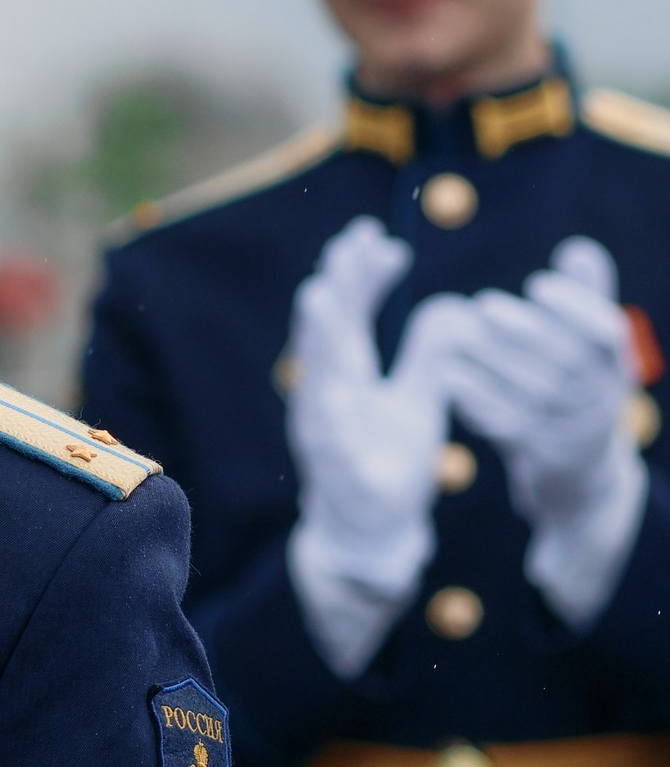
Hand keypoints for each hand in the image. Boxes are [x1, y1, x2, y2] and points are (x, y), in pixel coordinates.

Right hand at [284, 217, 479, 674]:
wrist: (366, 531)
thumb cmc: (386, 460)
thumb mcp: (419, 403)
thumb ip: (427, 358)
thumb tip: (451, 307)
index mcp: (346, 375)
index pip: (349, 314)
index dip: (358, 275)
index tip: (376, 236)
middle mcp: (326, 395)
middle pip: (328, 331)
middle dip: (336, 286)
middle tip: (351, 241)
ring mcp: (323, 431)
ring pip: (317, 375)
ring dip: (316, 338)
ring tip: (320, 295)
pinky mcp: (335, 469)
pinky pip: (328, 438)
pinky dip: (327, 414)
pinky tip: (333, 392)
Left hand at [444, 237, 647, 625]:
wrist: (579, 471)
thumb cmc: (579, 388)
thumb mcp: (591, 348)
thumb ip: (585, 297)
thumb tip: (578, 247)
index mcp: (617, 366)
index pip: (607, 333)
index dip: (574, 306)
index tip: (536, 283)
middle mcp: (602, 399)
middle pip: (566, 363)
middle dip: (524, 330)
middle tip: (484, 305)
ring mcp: (572, 431)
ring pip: (532, 394)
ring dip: (492, 360)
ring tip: (458, 332)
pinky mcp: (539, 456)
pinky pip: (506, 425)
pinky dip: (477, 398)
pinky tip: (448, 374)